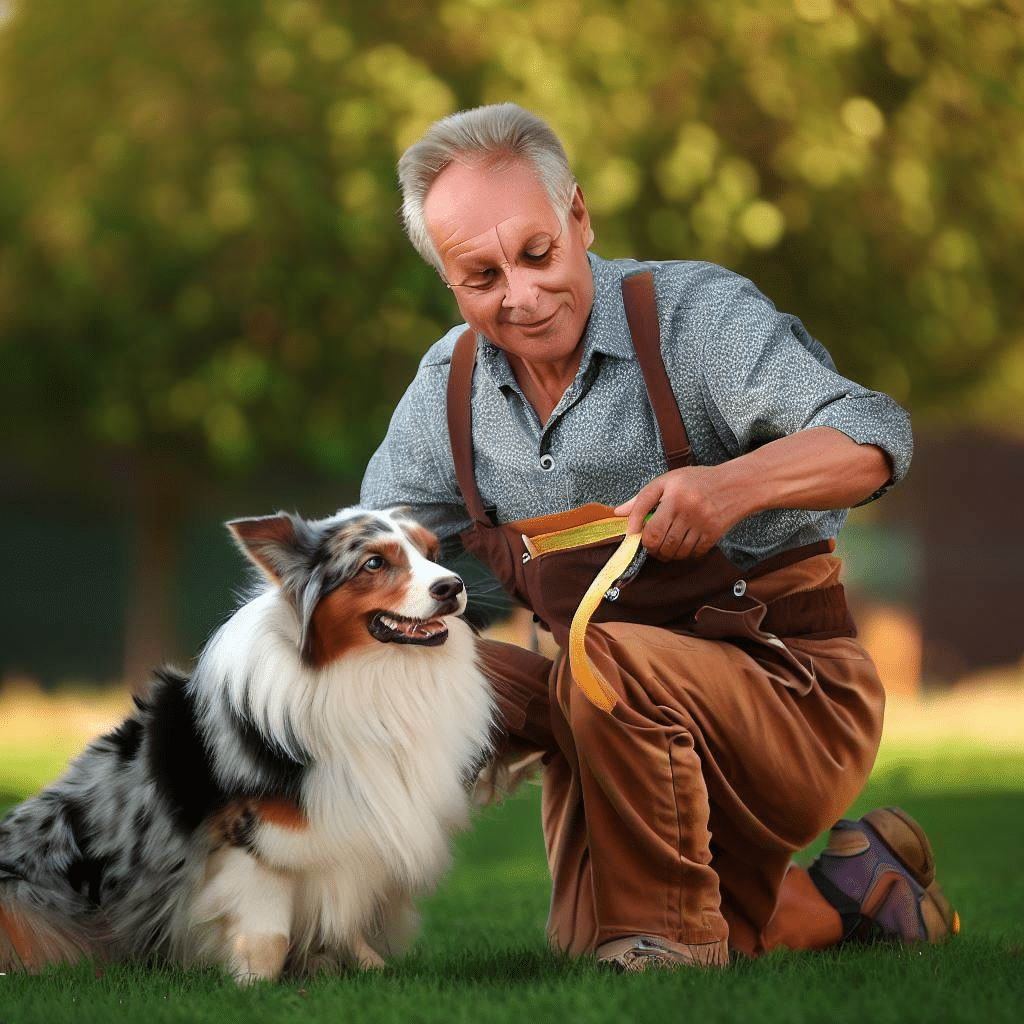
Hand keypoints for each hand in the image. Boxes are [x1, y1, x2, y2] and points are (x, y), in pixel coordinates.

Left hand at [614, 467, 734, 560]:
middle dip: (651, 548)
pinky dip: (686, 554)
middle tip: (652, 546)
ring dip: (668, 554)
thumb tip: (617, 512)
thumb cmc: (699, 481)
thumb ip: (643, 498)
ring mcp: (701, 520)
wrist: (738, 484)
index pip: (645, 514)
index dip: (635, 530)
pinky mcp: (714, 532)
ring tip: (668, 547)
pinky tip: (686, 545)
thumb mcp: (670, 480)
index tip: (633, 536)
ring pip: (675, 550)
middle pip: (658, 539)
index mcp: (673, 490)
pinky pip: (693, 553)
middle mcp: (686, 505)